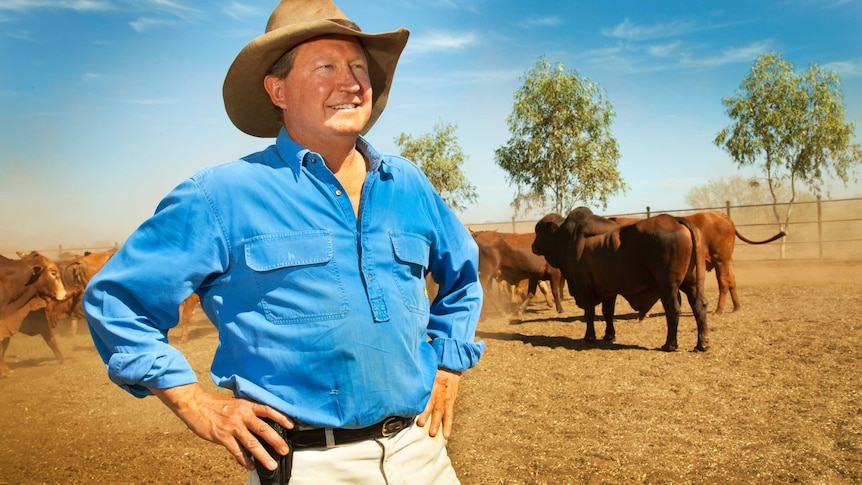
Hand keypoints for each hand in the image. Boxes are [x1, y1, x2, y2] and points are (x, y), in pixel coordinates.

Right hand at [150, 383, 293, 470]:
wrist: (195, 404)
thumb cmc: (215, 404)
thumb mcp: (235, 403)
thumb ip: (246, 412)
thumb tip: (259, 424)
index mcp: (246, 405)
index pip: (268, 410)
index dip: (281, 417)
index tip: (292, 425)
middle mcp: (242, 415)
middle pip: (263, 429)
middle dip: (276, 441)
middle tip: (285, 450)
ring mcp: (232, 426)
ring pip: (252, 443)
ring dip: (263, 456)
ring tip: (271, 465)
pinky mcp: (222, 436)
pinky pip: (237, 451)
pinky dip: (245, 460)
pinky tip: (250, 466)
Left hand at [416, 368, 460, 438]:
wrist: (450, 367)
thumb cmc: (434, 370)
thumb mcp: (424, 371)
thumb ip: (415, 380)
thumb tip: (400, 387)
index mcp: (430, 382)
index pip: (424, 392)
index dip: (419, 400)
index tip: (411, 408)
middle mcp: (438, 391)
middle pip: (432, 403)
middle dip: (426, 414)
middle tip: (420, 423)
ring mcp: (445, 398)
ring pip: (441, 411)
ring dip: (437, 423)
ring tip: (433, 433)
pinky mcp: (450, 402)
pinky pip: (450, 415)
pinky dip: (448, 425)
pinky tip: (446, 434)